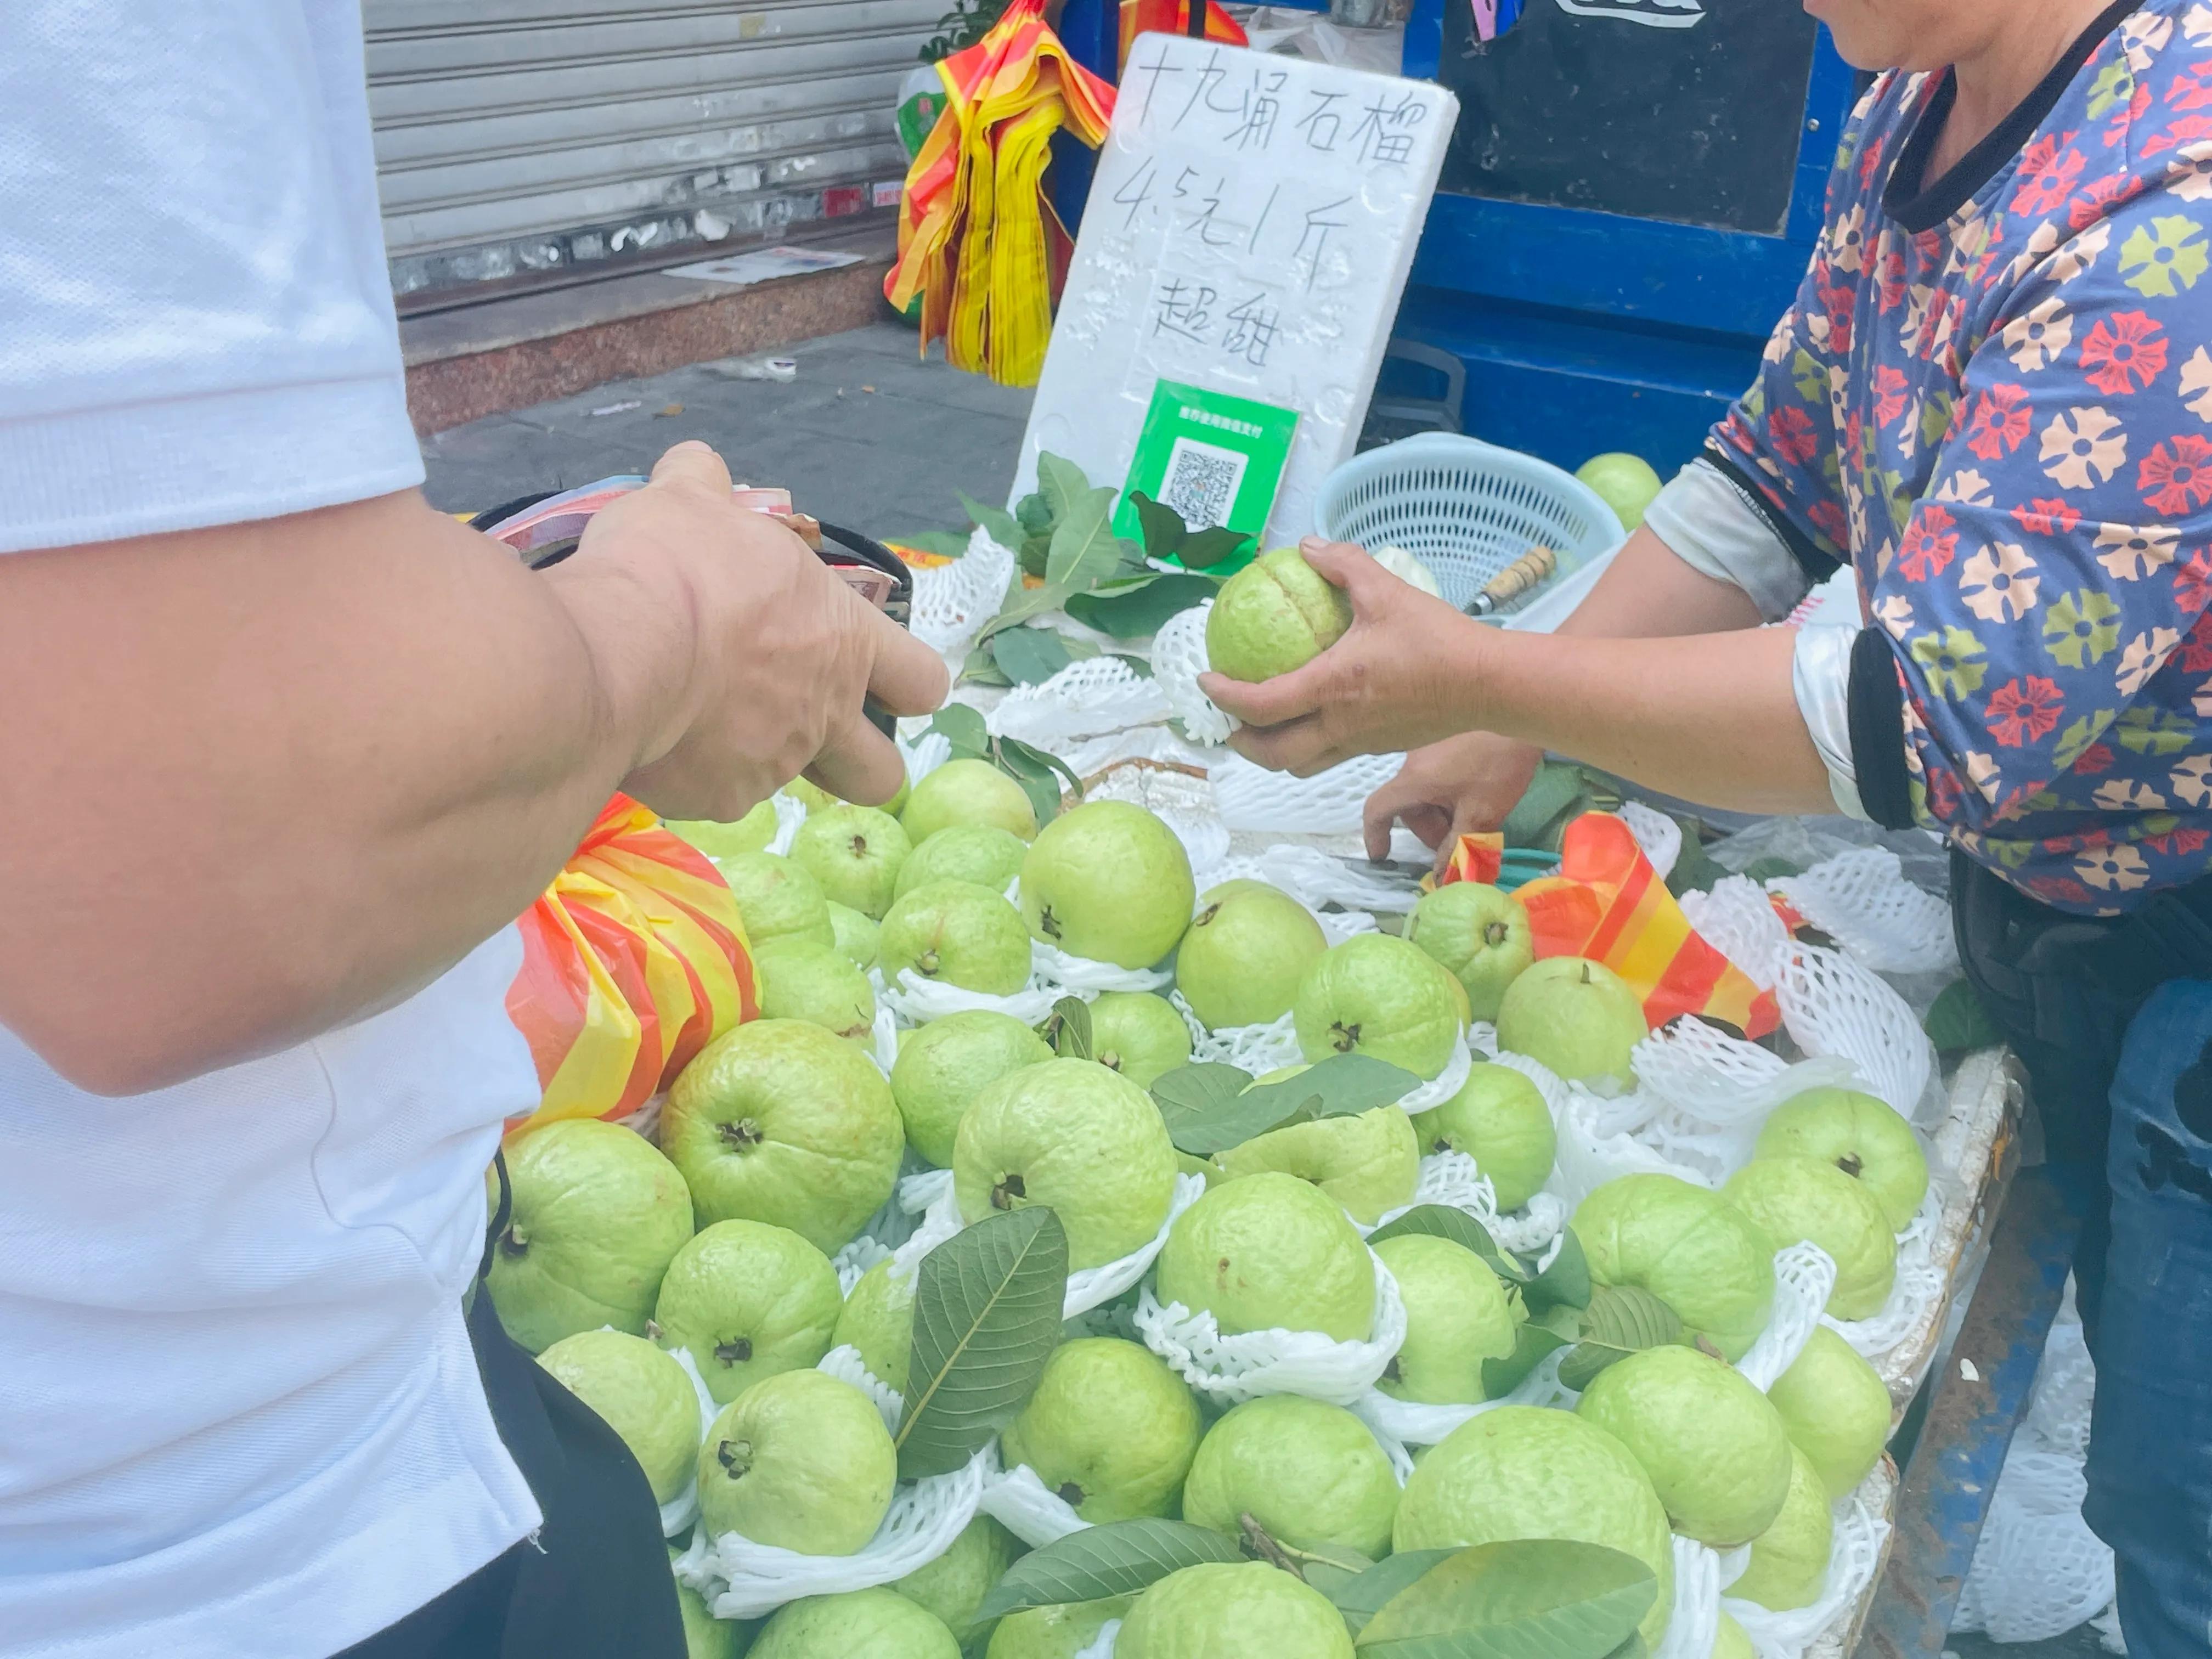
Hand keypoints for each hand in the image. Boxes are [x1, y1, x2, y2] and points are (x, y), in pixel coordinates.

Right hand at [566, 442, 946, 819]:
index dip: (909, 687)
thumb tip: (698, 464)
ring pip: (789, 781)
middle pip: (882, 772)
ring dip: (760, 756)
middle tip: (816, 733)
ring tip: (703, 719)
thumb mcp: (689, 501)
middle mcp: (823, 711)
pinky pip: (718, 794)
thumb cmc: (675, 567)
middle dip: (862, 761)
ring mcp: (775, 764)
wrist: (620, 653)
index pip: (921, 680)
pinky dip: (696, 772)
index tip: (887, 687)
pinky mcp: (719, 801)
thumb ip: (705, 484)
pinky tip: (657, 738)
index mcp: (843, 639)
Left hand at [1198, 537, 1490, 776]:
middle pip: (1272, 753)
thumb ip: (1342, 565)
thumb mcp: (1386, 590)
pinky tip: (1315, 718)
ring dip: (1274, 752)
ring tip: (1264, 728)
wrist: (1488, 684)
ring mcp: (1360, 742)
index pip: (1261, 704)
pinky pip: (1331, 756)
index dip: (1224, 697)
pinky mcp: (1380, 747)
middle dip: (1242, 742)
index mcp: (1332, 687)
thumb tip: (1307, 547)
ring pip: (1301, 763)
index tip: (1206, 682)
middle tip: (1228, 720)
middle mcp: (1340, 724)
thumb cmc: (1438, 638)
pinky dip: (1308, 746)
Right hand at [1361, 732, 1541, 869]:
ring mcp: (1428, 748)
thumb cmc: (1498, 764)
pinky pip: (1435, 774)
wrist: (1522, 708)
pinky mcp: (1445, 739)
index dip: (1375, 836)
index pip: (1377, 810)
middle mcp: (1412, 762)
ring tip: (1476, 816)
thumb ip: (1459, 847)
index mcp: (1413, 780)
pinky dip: (1448, 792)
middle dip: (1430, 829)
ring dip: (1442, 811)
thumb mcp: (1481, 813)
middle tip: (1460, 841)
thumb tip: (1442, 878)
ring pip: (1424, 791)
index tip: (1384, 857)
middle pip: (1408, 805)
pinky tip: (1478, 794)